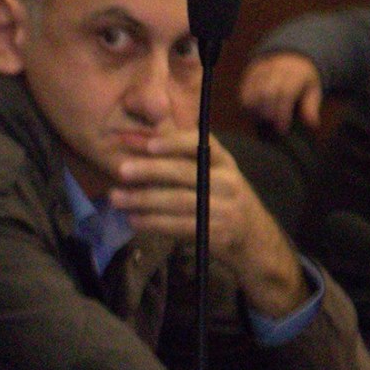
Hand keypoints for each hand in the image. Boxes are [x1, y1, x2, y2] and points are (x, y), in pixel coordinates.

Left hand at [110, 130, 308, 315]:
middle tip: (121, 170)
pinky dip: (153, 223)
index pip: (200, 144)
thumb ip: (183, 155)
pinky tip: (133, 220)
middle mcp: (228, 182)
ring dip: (143, 199)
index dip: (174, 142)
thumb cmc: (222, 200)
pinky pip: (178, 226)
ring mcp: (224, 208)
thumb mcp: (213, 174)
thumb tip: (150, 130)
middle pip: (184, 173)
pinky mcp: (216, 232)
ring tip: (116, 198)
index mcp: (224, 162)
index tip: (148, 143)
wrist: (253, 240)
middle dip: (150, 170)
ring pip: (177, 201)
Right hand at [240, 51, 323, 130]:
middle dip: (268, 113)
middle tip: (271, 124)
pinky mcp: (250, 72)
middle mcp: (277, 68)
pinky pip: (244, 90)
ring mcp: (262, 69)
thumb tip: (312, 124)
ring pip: (253, 92)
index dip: (282, 113)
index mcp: (296, 73)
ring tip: (262, 119)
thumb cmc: (303, 79)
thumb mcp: (313, 90)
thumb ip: (311, 106)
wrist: (291, 56)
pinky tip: (254, 112)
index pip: (286, 94)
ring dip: (255, 110)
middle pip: (267, 92)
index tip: (282, 128)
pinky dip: (247, 104)